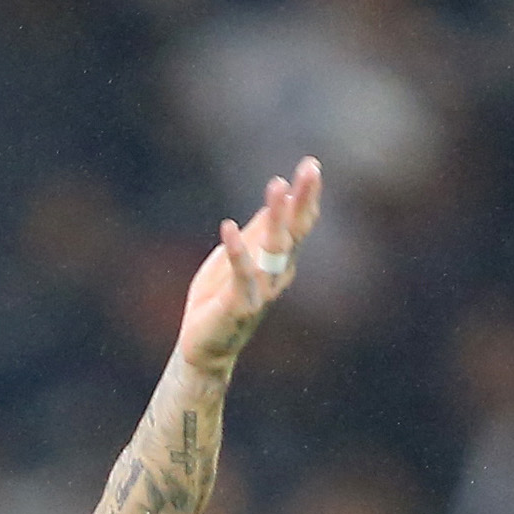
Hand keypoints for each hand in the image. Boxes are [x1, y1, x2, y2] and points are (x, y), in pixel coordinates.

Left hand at [177, 156, 323, 375]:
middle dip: (303, 199)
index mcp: (278, 262)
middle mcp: (277, 274)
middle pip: (295, 231)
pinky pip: (241, 273)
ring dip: (276, 217)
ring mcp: (262, 290)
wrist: (203, 348)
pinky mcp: (240, 304)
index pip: (299, 224)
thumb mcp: (233, 260)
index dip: (305, 196)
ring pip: (274, 249)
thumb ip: (253, 236)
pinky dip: (235, 250)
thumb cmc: (217, 301)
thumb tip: (272, 205)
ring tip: (277, 186)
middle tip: (310, 167)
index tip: (310, 165)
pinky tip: (229, 226)